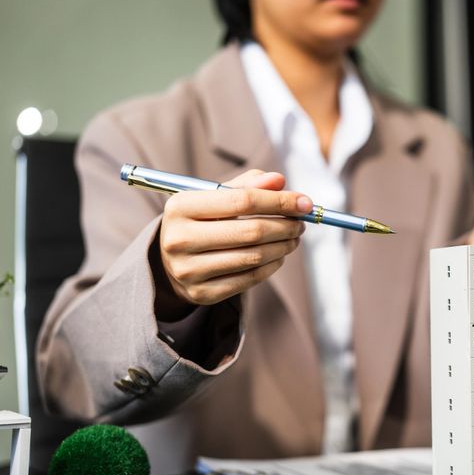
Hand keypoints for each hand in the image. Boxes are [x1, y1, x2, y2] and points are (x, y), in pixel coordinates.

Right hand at [154, 170, 311, 317]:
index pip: (242, 201)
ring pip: (253, 257)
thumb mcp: (214, 197)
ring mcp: (188, 270)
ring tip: (293, 238)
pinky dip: (271, 266)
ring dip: (283, 246)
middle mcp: (179, 239)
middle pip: (251, 231)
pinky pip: (249, 279)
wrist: (169, 260)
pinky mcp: (201, 293)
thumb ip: (246, 185)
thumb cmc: (200, 221)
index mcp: (180, 207)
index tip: (304, 203)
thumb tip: (279, 180)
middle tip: (301, 223)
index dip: (279, 201)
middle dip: (285, 226)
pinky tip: (279, 255)